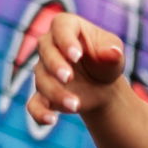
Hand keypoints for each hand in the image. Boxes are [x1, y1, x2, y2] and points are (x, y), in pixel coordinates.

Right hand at [27, 13, 125, 128]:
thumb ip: (113, 52)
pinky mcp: (42, 94)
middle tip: (68, 78)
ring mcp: (43, 71)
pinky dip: (39, 113)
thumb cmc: (106, 62)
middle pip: (45, 52)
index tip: (76, 55)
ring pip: (42, 80)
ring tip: (76, 105)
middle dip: (55, 66)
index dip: (65, 41)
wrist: (102, 86)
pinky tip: (50, 120)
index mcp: (67, 27)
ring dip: (56, 93)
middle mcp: (50, 46)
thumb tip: (113, 53)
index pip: (61, 27)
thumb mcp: (114, 54)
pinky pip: (34, 104)